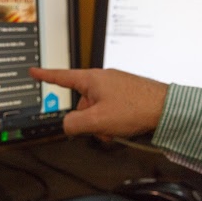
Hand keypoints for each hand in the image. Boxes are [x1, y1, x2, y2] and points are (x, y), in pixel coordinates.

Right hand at [29, 67, 167, 140]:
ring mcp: (116, 85)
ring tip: (117, 129)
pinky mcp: (127, 93)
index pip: (61, 77)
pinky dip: (113, 120)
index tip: (33, 72)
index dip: (45, 76)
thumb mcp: (97, 120)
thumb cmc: (136, 108)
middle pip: (81, 102)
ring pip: (97, 108)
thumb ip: (74, 124)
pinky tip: (124, 126)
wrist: (168, 109)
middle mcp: (103, 79)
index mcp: (91, 79)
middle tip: (101, 128)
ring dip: (102, 123)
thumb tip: (67, 125)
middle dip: (88, 119)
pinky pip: (111, 108)